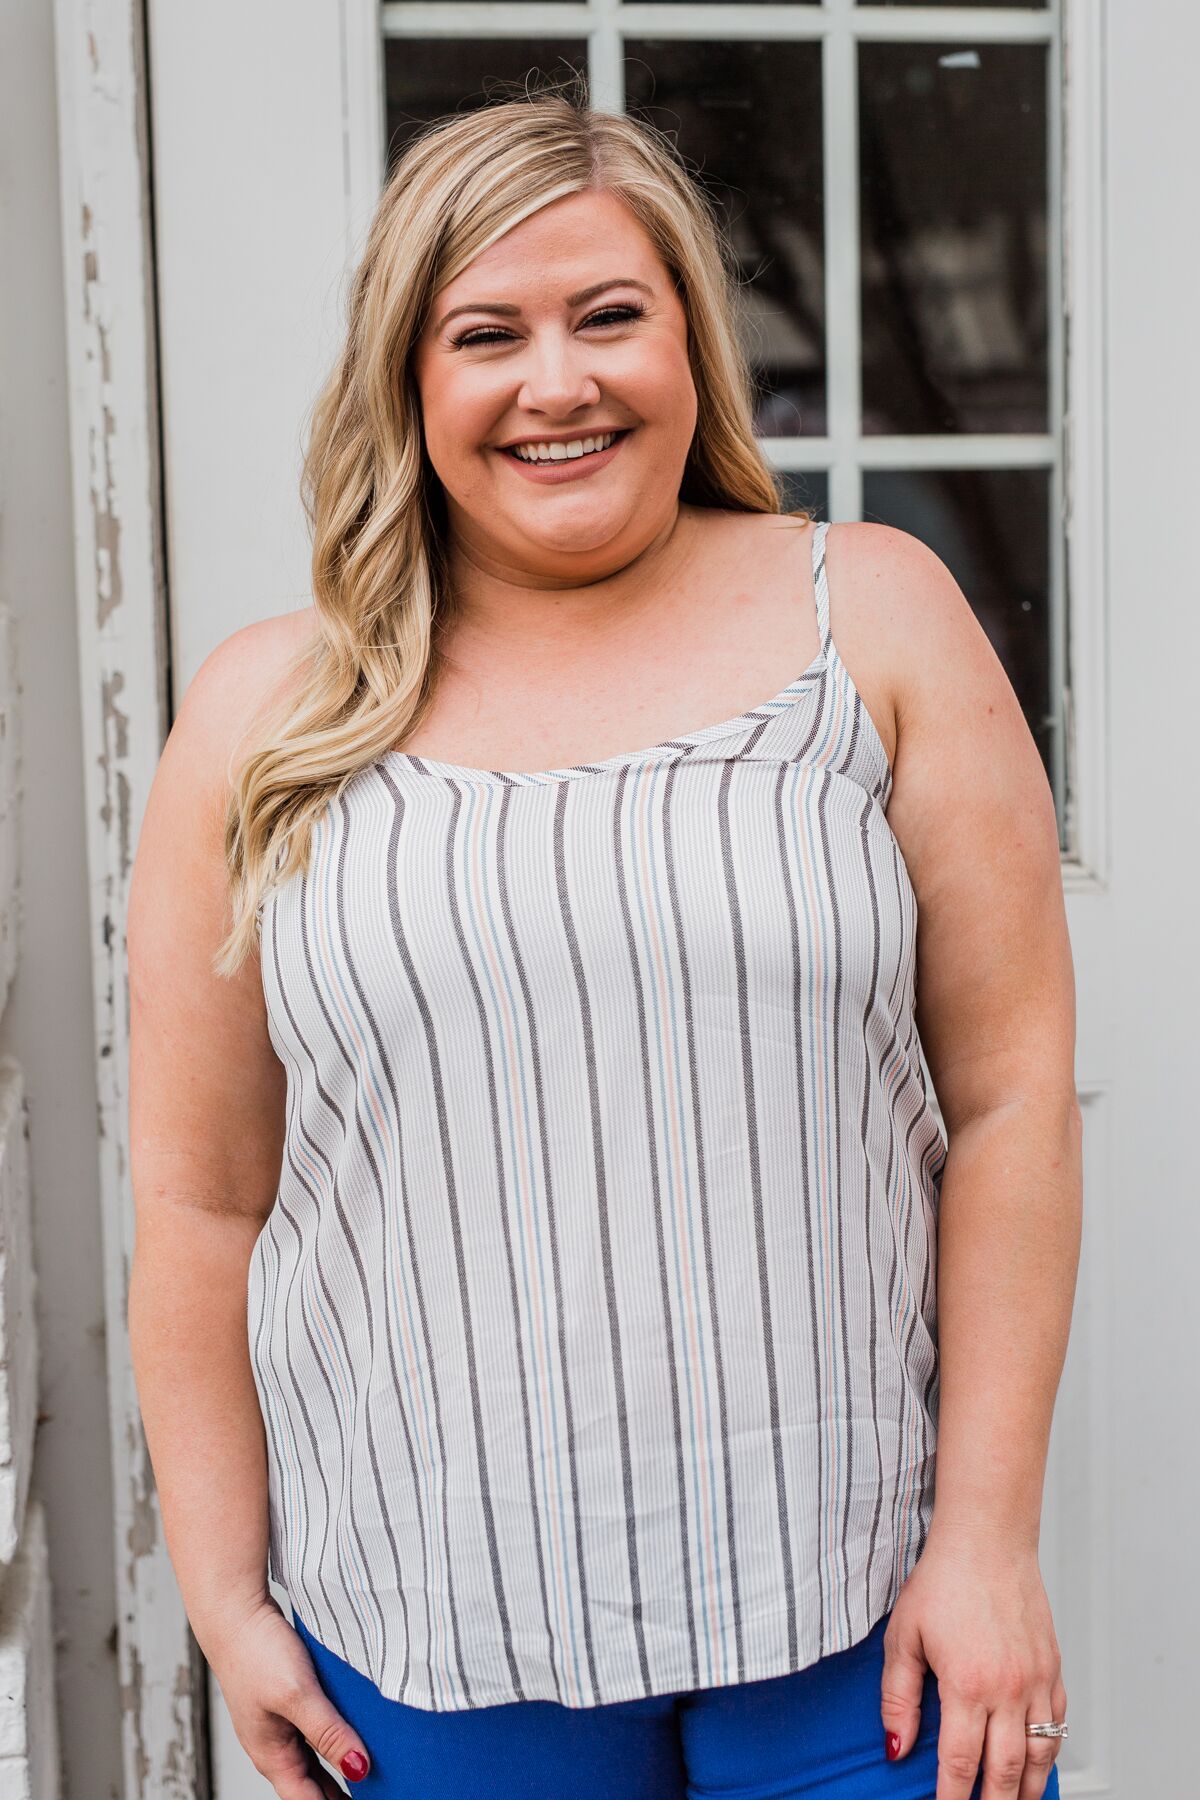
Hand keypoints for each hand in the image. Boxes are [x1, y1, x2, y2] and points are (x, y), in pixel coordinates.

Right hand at [201, 1595, 371, 1797]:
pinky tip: (354, 1731)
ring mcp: (278, 1722)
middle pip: (312, 1785)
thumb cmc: (256, 1652)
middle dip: (340, 1794)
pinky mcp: (286, 1699)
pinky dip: (333, 1737)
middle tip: (377, 1794)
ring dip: (339, 1766)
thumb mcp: (297, 1695)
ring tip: (371, 1775)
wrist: (234, 1610)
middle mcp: (274, 1745)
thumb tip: (359, 1769)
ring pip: (314, 1757)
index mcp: (272, 1755)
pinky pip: (314, 1729)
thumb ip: (328, 1732)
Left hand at [880, 1534, 1066, 1799]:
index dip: (954, 1798)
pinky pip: (1058, 1723)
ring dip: (1028, 1788)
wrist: (987, 1540)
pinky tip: (1039, 1761)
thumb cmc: (944, 1580)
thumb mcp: (903, 1636)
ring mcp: (1035, 1680)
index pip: (961, 1764)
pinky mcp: (1052, 1667)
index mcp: (967, 1685)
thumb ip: (898, 1697)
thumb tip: (896, 1746)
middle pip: (1006, 1772)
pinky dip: (1050, 1751)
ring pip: (1040, 1755)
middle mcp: (1008, 1690)